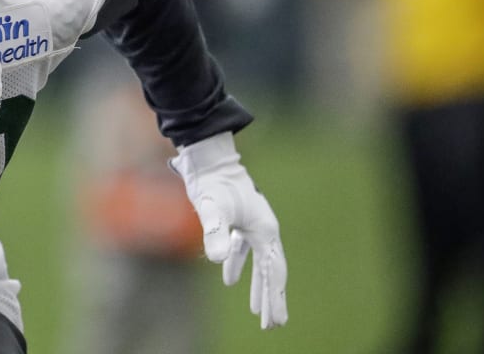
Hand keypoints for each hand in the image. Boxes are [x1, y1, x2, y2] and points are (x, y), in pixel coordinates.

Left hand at [169, 132, 287, 328]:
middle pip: (271, 270)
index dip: (274, 298)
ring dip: (258, 286)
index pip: (273, 272)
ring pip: (259, 263)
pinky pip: (243, 250)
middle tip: (273, 325)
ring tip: (257, 311)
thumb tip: (218, 261)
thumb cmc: (211, 183)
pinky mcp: (239, 221)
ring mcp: (253, 224)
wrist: (207, 159)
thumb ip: (215, 233)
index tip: (275, 321)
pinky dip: (239, 265)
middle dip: (271, 298)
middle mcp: (264, 229)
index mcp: (265, 230)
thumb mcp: (211, 209)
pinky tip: (230, 281)